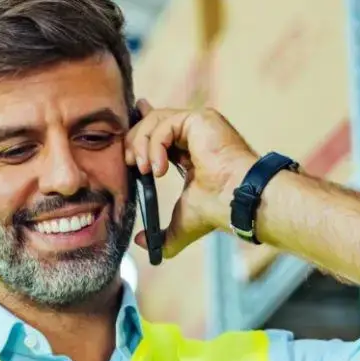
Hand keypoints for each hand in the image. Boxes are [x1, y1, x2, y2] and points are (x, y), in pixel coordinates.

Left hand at [126, 99, 261, 259]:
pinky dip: (154, 145)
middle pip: (151, 123)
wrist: (235, 201)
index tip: (125, 149)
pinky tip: (158, 168)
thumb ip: (160, 234)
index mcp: (189, 152)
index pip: (158, 134)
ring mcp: (198, 124)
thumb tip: (141, 242)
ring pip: (154, 120)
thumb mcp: (181, 224)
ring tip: (144, 170)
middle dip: (134, 142)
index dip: (138, 134)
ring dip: (141, 145)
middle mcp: (194, 134)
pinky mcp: (200, 118)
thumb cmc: (216, 209)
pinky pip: (164, 124)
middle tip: (130, 165)